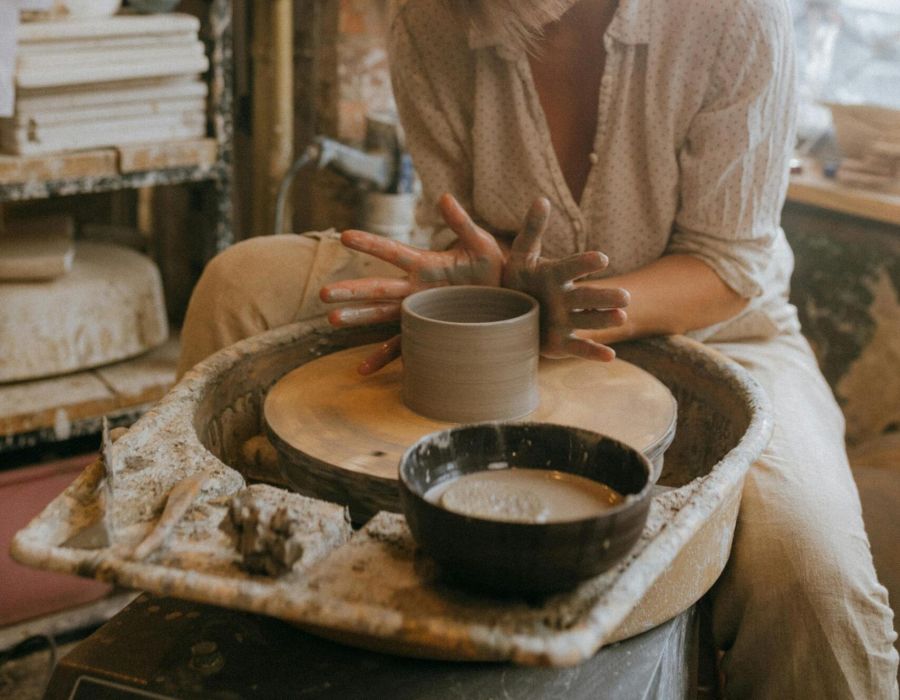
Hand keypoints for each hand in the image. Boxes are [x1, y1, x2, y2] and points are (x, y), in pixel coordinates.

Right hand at [320, 193, 504, 373]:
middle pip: (379, 288)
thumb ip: (462, 223)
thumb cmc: (493, 267)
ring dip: (358, 317)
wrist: (508, 296)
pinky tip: (362, 370)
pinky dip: (381, 358)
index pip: (393, 252)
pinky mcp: (429, 333)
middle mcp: (417, 289)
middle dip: (352, 290)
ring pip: (382, 315)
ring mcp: (420, 312)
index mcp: (426, 265)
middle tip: (323, 292)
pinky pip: (401, 347)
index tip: (345, 235)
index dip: (371, 244)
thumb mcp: (480, 243)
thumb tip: (445, 197)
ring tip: (332, 319)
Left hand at [502, 198, 628, 360]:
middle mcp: (568, 297)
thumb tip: (542, 199)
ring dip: (606, 320)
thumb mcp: (521, 255)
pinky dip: (594, 353)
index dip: (586, 263)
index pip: (573, 267)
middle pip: (589, 297)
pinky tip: (611, 357)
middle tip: (624, 297)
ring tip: (622, 316)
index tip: (602, 259)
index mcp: (558, 274)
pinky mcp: (562, 343)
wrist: (509, 312)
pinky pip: (580, 348)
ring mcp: (568, 321)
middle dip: (605, 297)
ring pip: (590, 321)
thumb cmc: (519, 279)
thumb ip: (532, 230)